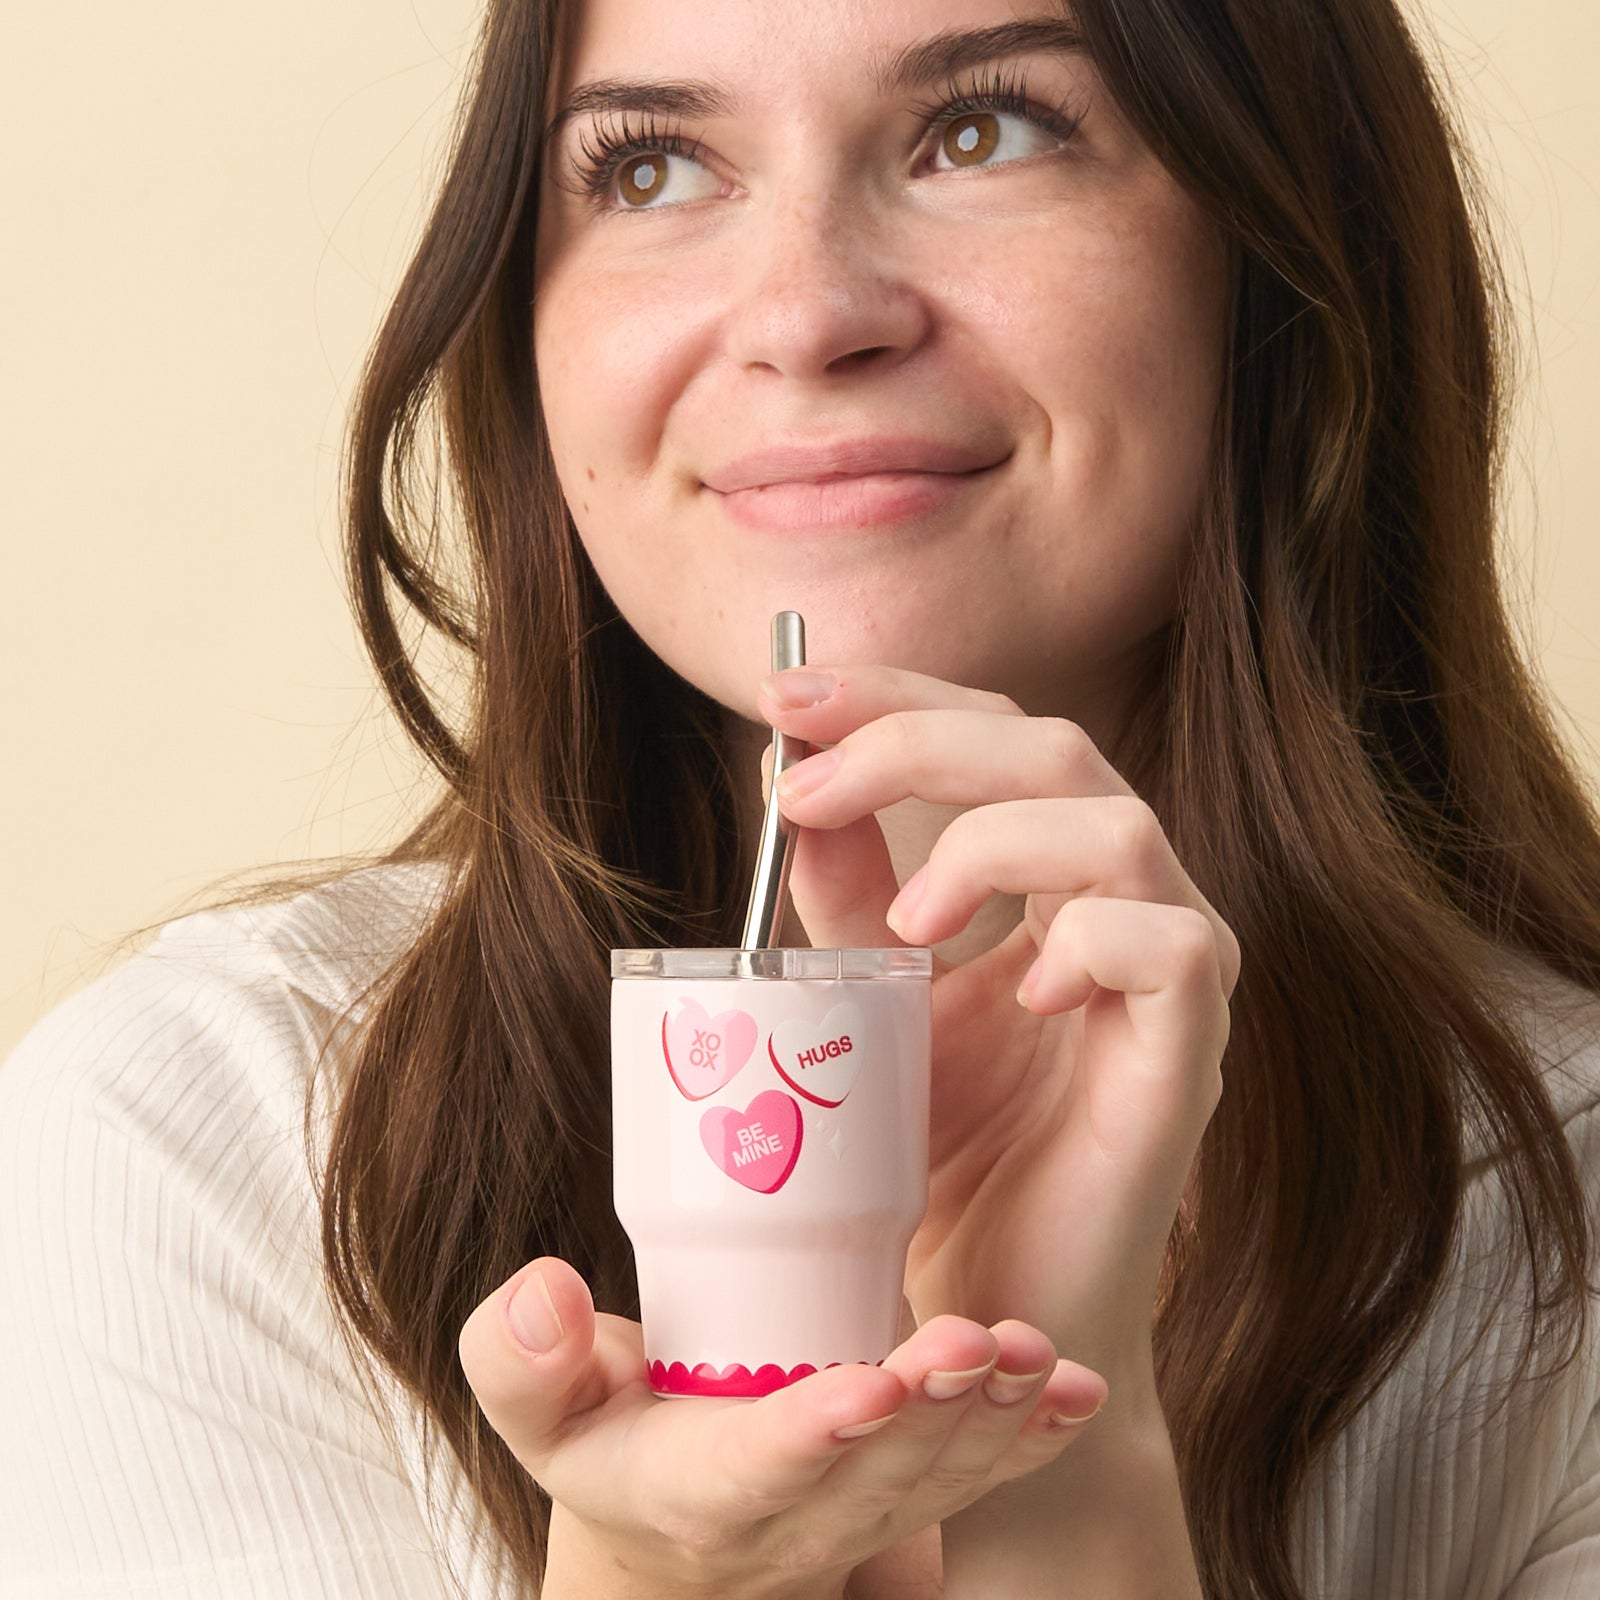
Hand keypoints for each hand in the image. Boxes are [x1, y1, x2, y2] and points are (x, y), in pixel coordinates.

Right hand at [457, 1256, 1107, 1598]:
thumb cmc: (607, 1439)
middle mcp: (797, 1515)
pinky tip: (1076, 1388)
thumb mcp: (540, 1409)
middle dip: (929, 1408)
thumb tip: (542, 1293)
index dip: (814, 1431)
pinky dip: (1031, 1433)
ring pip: (937, 1473)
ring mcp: (863, 1512)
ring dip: (991, 1414)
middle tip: (976, 1338)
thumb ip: (523, 1360)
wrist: (672, 1516)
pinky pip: (978, 1472)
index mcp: (699, 1489)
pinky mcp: (908, 1491)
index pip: (758, 1466)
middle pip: (872, 1470)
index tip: (866, 1381)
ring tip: (1031, 1349)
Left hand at [757, 664, 1239, 1419]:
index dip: (896, 695)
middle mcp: (1121, 903)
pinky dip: (1088, 940)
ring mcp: (1166, 977)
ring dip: (990, 843)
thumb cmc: (937, 1159)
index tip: (785, 694)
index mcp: (1050, 879)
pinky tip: (1024, 993)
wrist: (988, 1310)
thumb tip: (792, 783)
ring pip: (1117, 825)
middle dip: (918, 740)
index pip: (992, 732)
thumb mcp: (868, 1001)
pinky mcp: (1187, 1057)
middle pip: (1053, 746)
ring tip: (910, 924)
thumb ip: (845, 898)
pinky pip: (1173, 949)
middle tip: (808, 784)